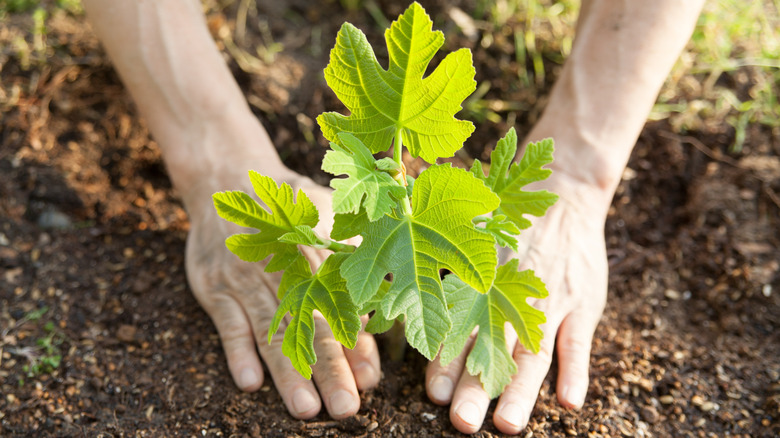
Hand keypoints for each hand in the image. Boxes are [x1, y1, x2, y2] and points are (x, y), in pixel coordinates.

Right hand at [184, 171, 380, 419]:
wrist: (228, 179)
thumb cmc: (290, 206)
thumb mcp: (329, 215)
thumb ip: (356, 250)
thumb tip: (391, 284)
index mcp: (318, 260)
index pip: (342, 310)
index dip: (357, 345)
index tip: (370, 378)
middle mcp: (286, 274)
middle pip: (311, 328)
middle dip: (331, 371)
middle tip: (346, 408)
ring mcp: (248, 282)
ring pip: (273, 333)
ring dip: (288, 373)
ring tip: (305, 408)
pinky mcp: (217, 288)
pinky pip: (228, 323)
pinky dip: (237, 352)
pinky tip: (249, 382)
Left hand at [425, 178, 608, 433]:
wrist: (562, 196)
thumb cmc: (507, 230)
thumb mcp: (472, 246)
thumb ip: (446, 278)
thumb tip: (404, 305)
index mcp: (480, 289)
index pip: (459, 331)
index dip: (446, 362)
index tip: (433, 393)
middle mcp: (510, 300)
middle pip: (492, 350)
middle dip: (476, 388)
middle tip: (461, 422)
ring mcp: (548, 304)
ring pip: (534, 353)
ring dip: (521, 391)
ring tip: (508, 425)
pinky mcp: (581, 305)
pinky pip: (579, 341)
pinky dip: (576, 371)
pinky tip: (570, 401)